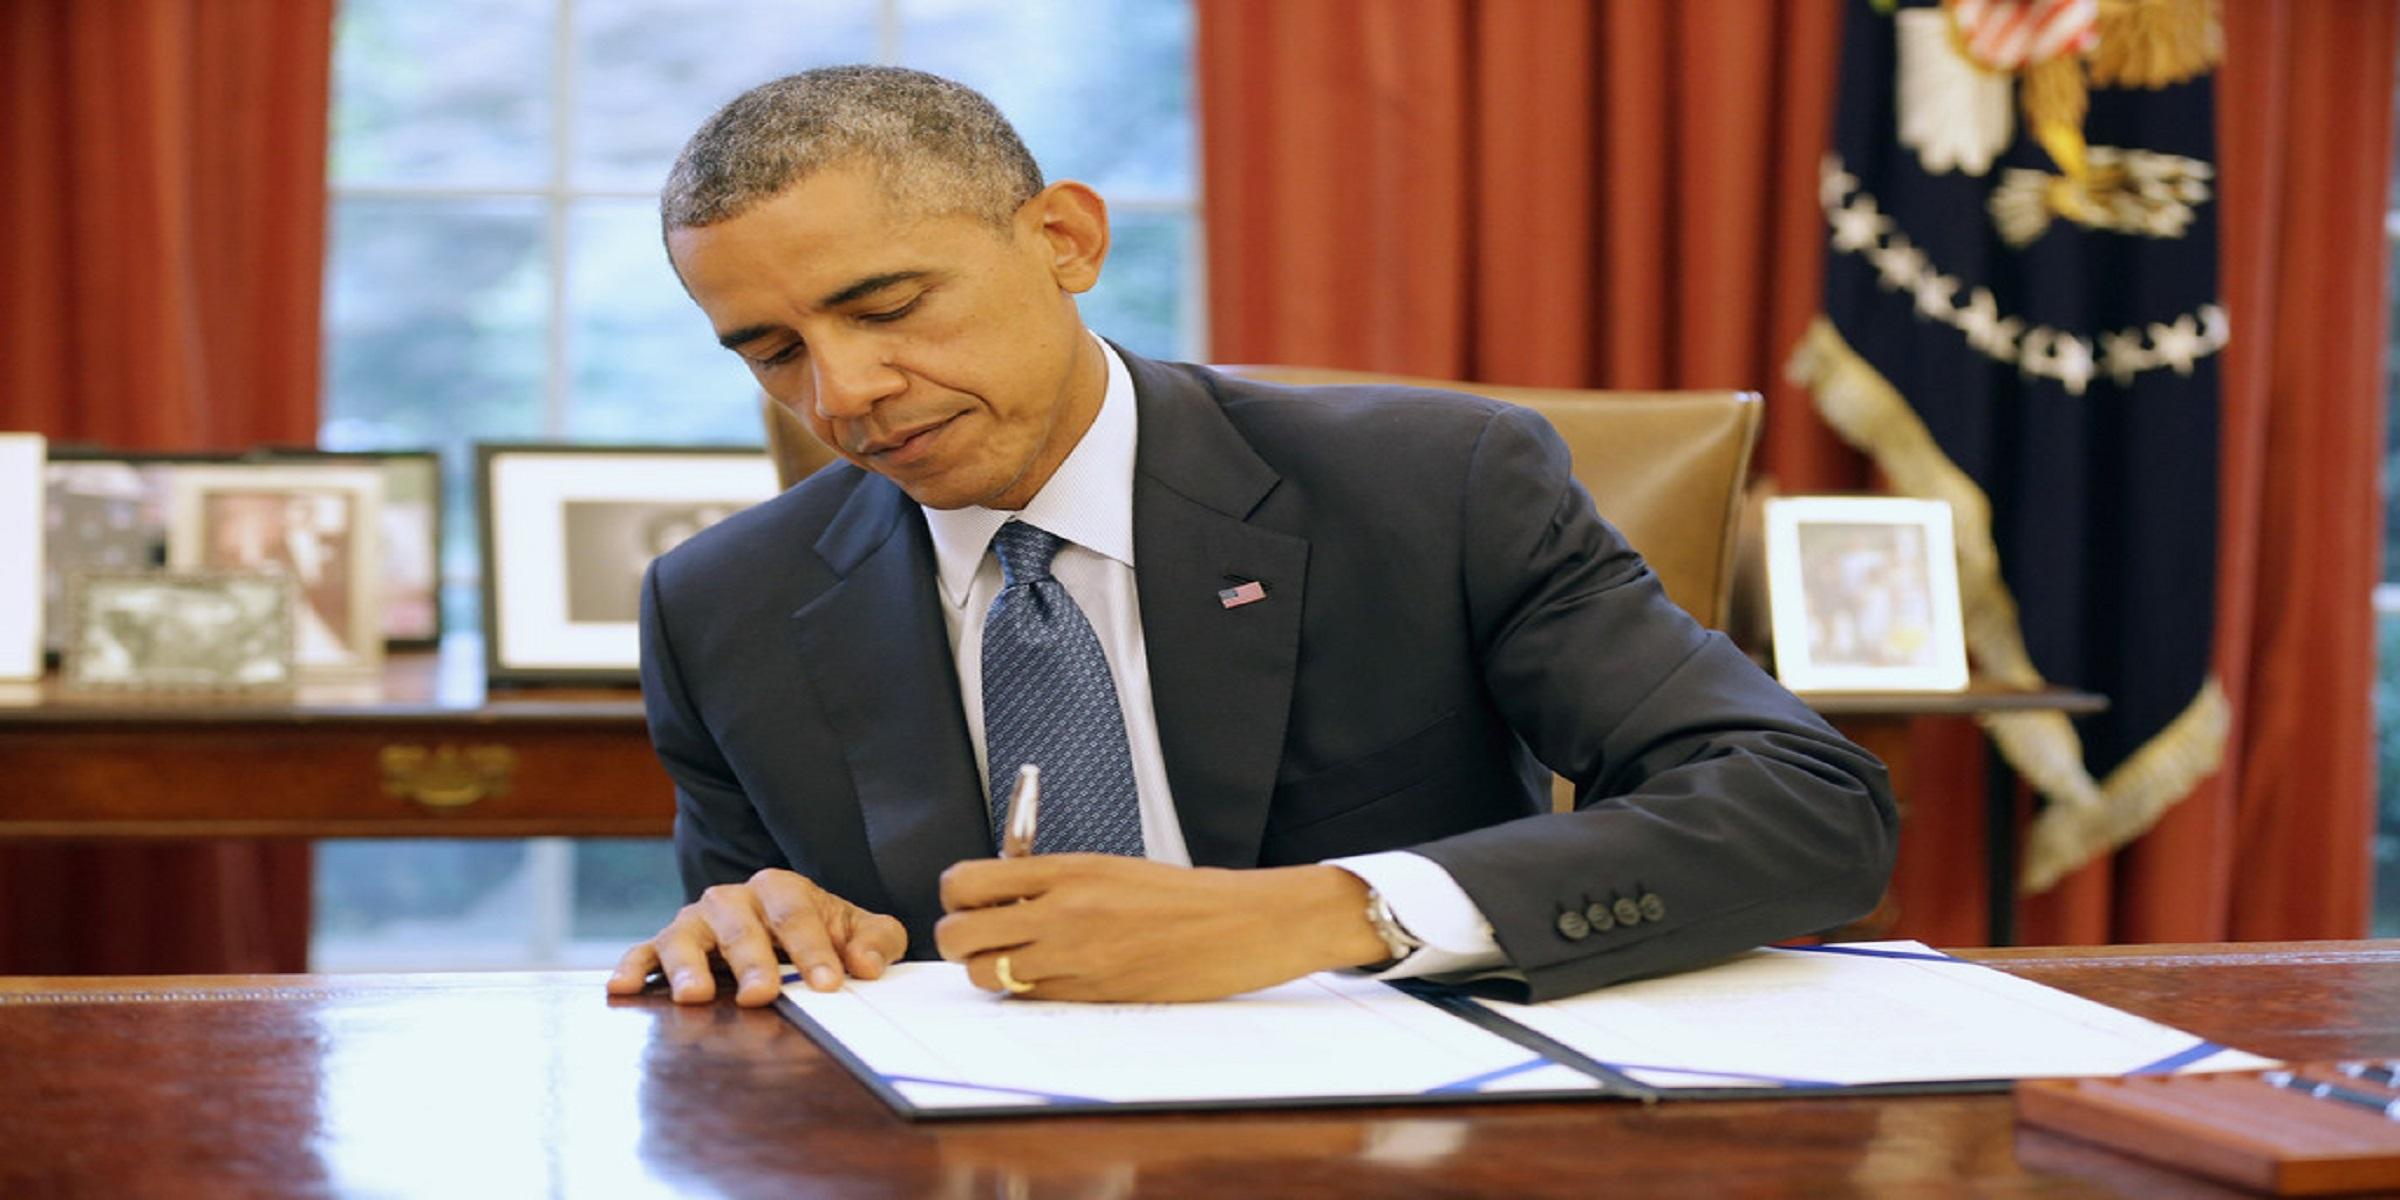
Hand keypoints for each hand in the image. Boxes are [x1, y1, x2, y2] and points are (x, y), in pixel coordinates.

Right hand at [605, 868, 906, 1006]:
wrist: (787, 932)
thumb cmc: (825, 934)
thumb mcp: (862, 932)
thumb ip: (876, 941)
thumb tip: (865, 964)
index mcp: (782, 889)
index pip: (798, 915)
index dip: (814, 950)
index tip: (829, 984)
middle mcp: (733, 899)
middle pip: (740, 926)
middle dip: (752, 961)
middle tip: (762, 994)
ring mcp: (697, 921)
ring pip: (686, 937)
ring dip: (689, 967)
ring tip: (694, 997)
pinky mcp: (667, 945)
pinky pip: (645, 952)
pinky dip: (633, 967)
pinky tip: (623, 988)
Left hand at [933, 856, 1389, 1001]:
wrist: (1240, 926)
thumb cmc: (1179, 896)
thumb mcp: (1110, 869)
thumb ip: (1051, 881)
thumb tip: (996, 896)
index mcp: (1067, 870)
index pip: (967, 883)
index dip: (954, 897)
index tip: (967, 901)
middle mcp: (1063, 913)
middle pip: (960, 935)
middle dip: (958, 941)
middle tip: (980, 939)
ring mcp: (1076, 959)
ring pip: (986, 977)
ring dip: (990, 972)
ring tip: (1018, 961)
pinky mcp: (1092, 996)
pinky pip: (1029, 1000)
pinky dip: (1026, 993)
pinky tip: (1053, 977)